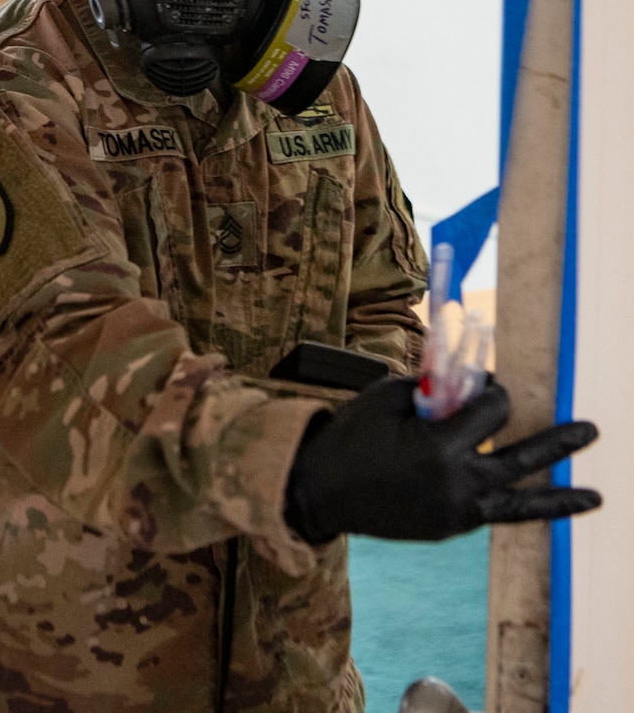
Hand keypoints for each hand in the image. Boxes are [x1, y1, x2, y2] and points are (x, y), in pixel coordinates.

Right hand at [284, 376, 600, 543]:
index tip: (485, 384)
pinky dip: (514, 506)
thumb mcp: (384, 399)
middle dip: (559, 443)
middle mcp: (456, 482)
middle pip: (522, 459)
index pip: (493, 411)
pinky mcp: (449, 527)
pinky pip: (491, 514)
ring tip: (594, 497)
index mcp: (439, 445)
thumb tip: (465, 386)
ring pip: (519, 502)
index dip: (493, 391)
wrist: (318, 491)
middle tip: (591, 431)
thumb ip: (428, 391)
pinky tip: (536, 503)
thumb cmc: (348, 437)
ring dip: (559, 498)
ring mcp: (456, 510)